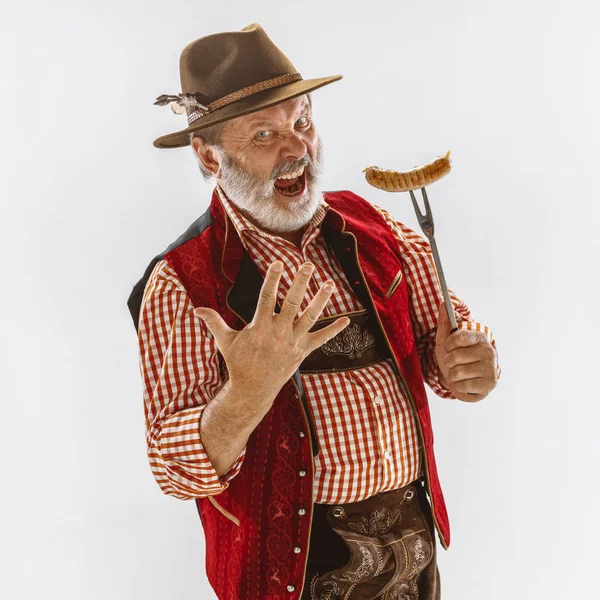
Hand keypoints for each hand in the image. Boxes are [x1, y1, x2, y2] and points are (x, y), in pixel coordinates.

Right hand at [193, 261, 350, 415]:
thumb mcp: (225, 342)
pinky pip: (321, 340)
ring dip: (321, 301)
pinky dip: (334, 330)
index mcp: (260, 327)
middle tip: (308, 265)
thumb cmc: (238, 363)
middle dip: (300, 283)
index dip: (272, 279)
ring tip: (330, 284)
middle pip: (292, 303)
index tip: (278, 262)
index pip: (267, 297)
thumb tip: (196, 310)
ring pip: (310, 318)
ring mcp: (293, 342)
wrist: (253, 390)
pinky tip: (347, 320)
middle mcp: (279, 332)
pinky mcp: (302, 352)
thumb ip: (214, 322)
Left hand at [434, 300, 498, 401]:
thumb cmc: (455, 358)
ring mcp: (491, 369)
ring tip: (460, 374)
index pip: (458, 337)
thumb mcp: (446, 341)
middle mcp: (489, 351)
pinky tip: (466, 383)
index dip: (448, 345)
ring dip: (453, 376)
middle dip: (448, 363)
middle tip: (454, 363)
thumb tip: (443, 302)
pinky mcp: (490, 385)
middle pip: (454, 357)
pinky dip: (459, 387)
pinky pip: (462, 386)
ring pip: (457, 373)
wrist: (466, 380)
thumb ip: (445, 322)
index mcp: (480, 337)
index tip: (448, 347)